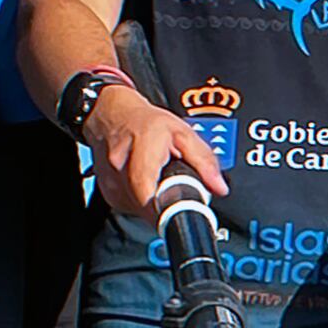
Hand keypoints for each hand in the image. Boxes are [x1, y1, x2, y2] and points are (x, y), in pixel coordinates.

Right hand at [85, 83, 223, 222]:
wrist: (114, 115)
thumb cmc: (147, 123)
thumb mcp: (184, 133)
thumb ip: (205, 161)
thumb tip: (220, 187)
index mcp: (142, 151)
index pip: (148, 191)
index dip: (166, 208)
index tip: (180, 211)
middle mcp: (120, 168)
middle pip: (147, 205)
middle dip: (166, 204)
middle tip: (174, 189)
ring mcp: (110, 182)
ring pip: (139, 210)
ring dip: (154, 204)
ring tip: (159, 182)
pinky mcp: (108, 192)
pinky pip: (130, 207)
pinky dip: (141, 202)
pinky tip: (146, 185)